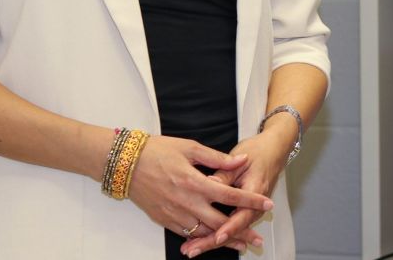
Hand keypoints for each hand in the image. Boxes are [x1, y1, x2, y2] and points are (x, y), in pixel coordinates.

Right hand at [124, 135, 273, 248]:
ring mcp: (174, 213)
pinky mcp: (164, 220)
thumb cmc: (157, 151)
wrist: (125, 164)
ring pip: (204, 233)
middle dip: (241, 232)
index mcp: (195, 182)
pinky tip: (212, 240)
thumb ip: (217, 158)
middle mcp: (186, 202)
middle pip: (220, 223)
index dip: (250, 201)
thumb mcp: (190, 147)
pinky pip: (187, 234)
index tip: (267, 204)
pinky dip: (201, 239)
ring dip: (223, 240)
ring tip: (240, 245)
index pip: (230, 195)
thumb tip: (240, 161)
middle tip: (257, 239)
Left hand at [179, 124, 294, 256]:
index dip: (229, 228)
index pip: (242, 215)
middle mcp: (255, 206)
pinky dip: (216, 233)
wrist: (274, 150)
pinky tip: (201, 240)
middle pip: (234, 230)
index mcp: (255, 191)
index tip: (216, 236)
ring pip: (231, 231)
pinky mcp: (245, 211)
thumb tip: (208, 182)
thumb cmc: (259, 152)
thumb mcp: (240, 159)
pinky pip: (232, 226)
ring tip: (192, 248)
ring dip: (211, 241)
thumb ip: (224, 174)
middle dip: (212, 241)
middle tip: (193, 249)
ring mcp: (251, 210)